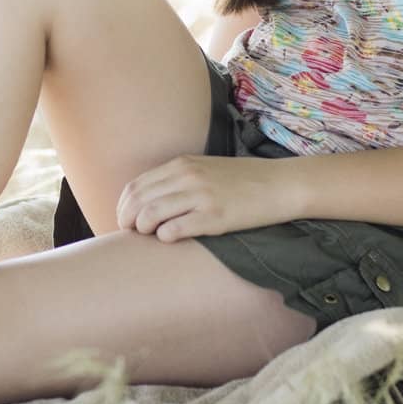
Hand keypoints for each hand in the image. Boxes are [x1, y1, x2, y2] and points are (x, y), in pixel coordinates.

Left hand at [116, 154, 284, 241]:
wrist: (280, 184)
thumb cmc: (241, 180)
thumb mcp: (204, 169)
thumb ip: (177, 179)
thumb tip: (147, 201)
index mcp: (182, 165)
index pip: (136, 185)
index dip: (122, 205)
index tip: (123, 219)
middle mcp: (187, 177)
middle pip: (137, 200)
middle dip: (126, 219)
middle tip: (128, 232)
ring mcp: (201, 196)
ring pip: (151, 215)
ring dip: (142, 229)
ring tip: (148, 236)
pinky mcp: (216, 217)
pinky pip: (175, 230)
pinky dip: (165, 236)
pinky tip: (169, 238)